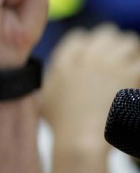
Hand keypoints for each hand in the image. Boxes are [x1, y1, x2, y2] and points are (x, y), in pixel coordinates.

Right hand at [43, 23, 139, 152]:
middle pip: (105, 34)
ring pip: (128, 42)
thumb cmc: (61, 125)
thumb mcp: (43, 98)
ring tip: (132, 64)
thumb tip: (48, 77)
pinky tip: (137, 77)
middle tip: (117, 58)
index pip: (79, 37)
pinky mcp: (130, 74)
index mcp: (64, 60)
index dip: (88, 44)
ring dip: (131, 51)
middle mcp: (86, 57)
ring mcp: (109, 63)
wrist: (81, 138)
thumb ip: (48, 81)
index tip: (93, 54)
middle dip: (112, 43)